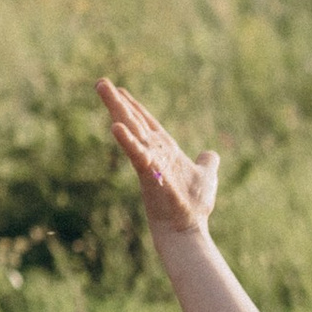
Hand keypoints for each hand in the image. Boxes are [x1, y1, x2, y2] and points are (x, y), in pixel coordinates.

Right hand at [98, 78, 218, 236]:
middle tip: (100, 82)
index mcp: (165, 150)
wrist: (188, 228)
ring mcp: (150, 162)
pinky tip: (116, 126)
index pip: (147, 124)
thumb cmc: (194, 206)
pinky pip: (137, 154)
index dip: (135, 107)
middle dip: (118, 103)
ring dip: (117, 110)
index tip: (121, 90)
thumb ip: (207, 163)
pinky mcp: (150, 173)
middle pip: (134, 122)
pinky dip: (128, 140)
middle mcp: (154, 153)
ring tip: (103, 89)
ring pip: (131, 131)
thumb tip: (211, 154)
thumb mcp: (206, 176)